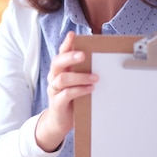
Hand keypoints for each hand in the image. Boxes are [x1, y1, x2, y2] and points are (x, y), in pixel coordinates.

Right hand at [35, 31, 97, 151]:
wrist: (59, 122)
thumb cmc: (71, 100)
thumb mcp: (77, 84)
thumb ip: (83, 73)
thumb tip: (102, 62)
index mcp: (60, 70)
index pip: (61, 54)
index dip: (66, 44)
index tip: (73, 35)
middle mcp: (54, 78)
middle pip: (57, 63)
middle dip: (69, 57)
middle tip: (83, 55)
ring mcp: (54, 90)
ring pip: (62, 79)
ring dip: (79, 77)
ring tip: (95, 78)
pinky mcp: (57, 103)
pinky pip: (66, 94)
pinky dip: (79, 90)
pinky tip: (90, 89)